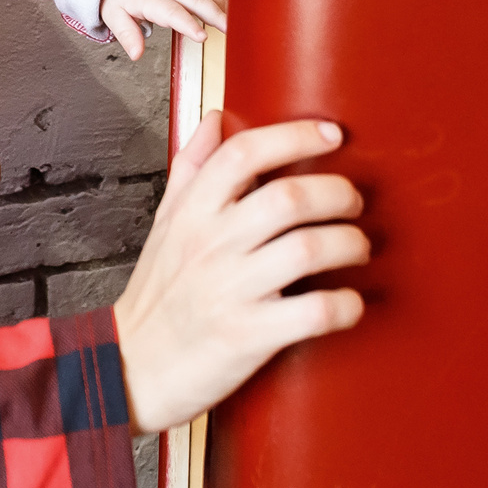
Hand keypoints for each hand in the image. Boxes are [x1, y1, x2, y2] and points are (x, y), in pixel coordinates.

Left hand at [99, 0, 228, 60]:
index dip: (188, 24)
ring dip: (222, 3)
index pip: (172, 12)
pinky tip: (234, 0)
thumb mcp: (113, 14)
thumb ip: (127, 34)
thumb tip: (136, 54)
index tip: (202, 36)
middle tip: (230, 29)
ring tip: (237, 18)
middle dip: (215, 14)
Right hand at [111, 112, 368, 434]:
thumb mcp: (165, 224)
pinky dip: (345, 304)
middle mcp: (210, 245)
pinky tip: (351, 301)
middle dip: (337, 193)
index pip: (243, 154)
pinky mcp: (248, 337)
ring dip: (349, 244)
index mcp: (192, 213)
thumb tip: (215, 119)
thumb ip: (191, 168)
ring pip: (308, 250)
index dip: (293, 135)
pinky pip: (312, 312)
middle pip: (288, 198)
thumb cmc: (156, 295)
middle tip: (353, 202)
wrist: (130, 369)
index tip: (330, 135)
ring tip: (358, 247)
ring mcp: (230, 291)